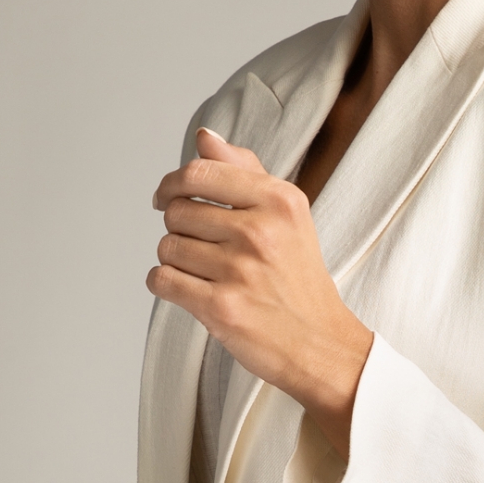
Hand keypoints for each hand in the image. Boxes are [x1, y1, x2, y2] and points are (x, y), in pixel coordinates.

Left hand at [148, 129, 372, 458]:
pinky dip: (165, 285)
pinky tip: (186, 290)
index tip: (165, 196)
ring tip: (202, 273)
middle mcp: (259, 231)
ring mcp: (239, 270)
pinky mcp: (221, 308)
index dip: (172, 183)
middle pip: (177, 211)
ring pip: (167, 246)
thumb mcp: (287, 216)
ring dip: (174, 260)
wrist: (320, 344)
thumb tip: (204, 138)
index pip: (201, 172)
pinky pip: (162, 280)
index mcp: (278, 200)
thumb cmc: (299, 280)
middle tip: (201, 249)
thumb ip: (246, 172)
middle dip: (179, 229)